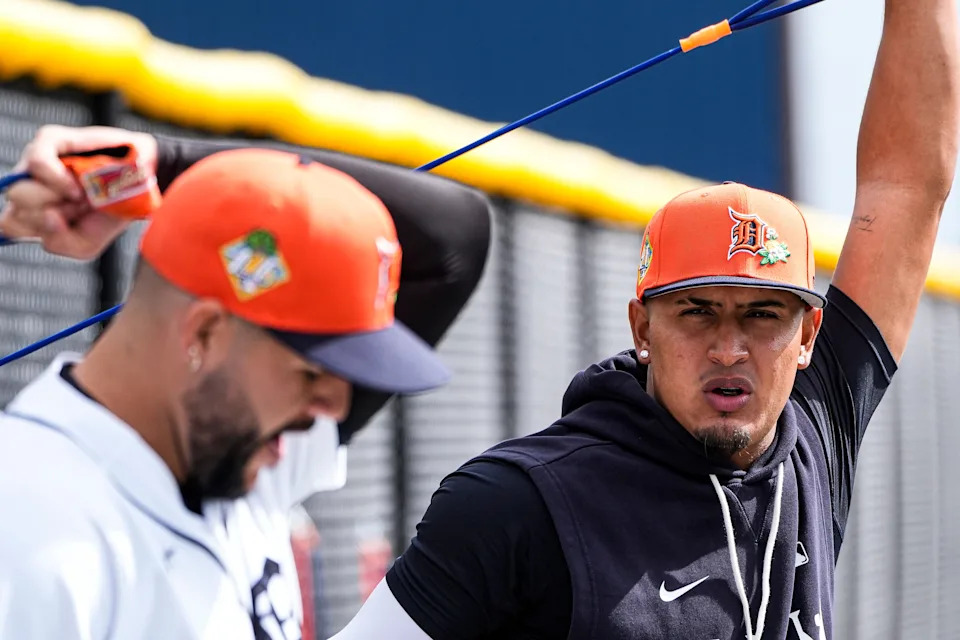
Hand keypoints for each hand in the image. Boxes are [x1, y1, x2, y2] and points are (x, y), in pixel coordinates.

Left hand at [0, 125, 157, 259]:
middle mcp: (31, 184)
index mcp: (34, 210)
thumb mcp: (86, 244)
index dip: (34, 230)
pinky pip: (37, 163)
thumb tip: (47, 216)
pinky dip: (58, 179)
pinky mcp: (50, 139)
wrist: (143, 185)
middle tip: (76, 211)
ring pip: (19, 190)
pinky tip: (76, 185)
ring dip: (53, 200)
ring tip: (80, 197)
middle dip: (45, 218)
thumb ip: (58, 242)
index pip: (9, 224)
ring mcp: (36, 162)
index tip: (64, 226)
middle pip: (12, 209)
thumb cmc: (114, 211)